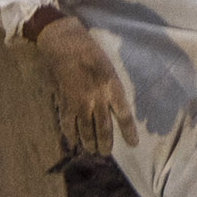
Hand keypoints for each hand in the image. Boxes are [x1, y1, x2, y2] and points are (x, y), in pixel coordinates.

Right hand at [36, 18, 135, 154]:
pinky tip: (73, 141)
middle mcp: (96, 98)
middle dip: (105, 144)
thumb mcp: (109, 68)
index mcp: (111, 87)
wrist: (64, 43)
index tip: (133, 144)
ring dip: (90, 143)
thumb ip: (112, 89)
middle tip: (105, 153)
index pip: (124, 116)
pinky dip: (71, 135)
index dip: (129, 132)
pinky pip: (67, 125)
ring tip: (92, 150)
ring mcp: (78, 102)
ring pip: (85, 131)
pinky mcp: (63, 102)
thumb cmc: (90, 52)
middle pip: (104, 129)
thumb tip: (115, 108)